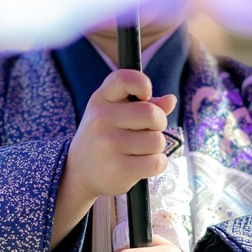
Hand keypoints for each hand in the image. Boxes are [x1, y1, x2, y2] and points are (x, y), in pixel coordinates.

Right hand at [66, 69, 176, 200]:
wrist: (79, 172)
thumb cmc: (105, 137)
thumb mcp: (115, 114)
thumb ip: (144, 105)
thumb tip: (171, 100)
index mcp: (100, 100)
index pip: (124, 78)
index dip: (143, 83)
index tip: (145, 96)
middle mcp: (101, 119)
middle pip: (152, 114)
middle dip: (159, 124)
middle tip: (149, 131)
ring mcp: (109, 144)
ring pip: (157, 141)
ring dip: (156, 147)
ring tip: (139, 150)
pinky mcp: (119, 168)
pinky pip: (157, 162)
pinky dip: (157, 164)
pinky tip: (142, 165)